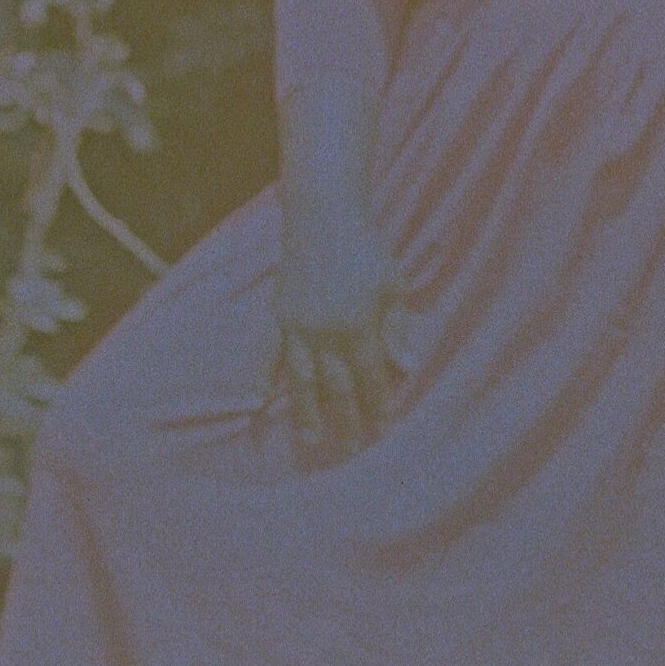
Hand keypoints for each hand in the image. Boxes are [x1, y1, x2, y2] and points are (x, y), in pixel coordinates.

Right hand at [273, 209, 411, 458]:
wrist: (322, 216)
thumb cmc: (366, 249)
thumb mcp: (393, 285)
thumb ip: (397, 328)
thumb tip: (406, 368)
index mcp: (356, 325)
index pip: (370, 377)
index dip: (377, 406)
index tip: (383, 431)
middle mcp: (323, 331)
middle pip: (336, 385)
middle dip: (346, 419)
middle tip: (351, 449)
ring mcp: (295, 325)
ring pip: (301, 378)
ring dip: (307, 412)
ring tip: (312, 438)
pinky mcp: (277, 314)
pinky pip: (268, 352)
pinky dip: (261, 376)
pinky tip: (257, 399)